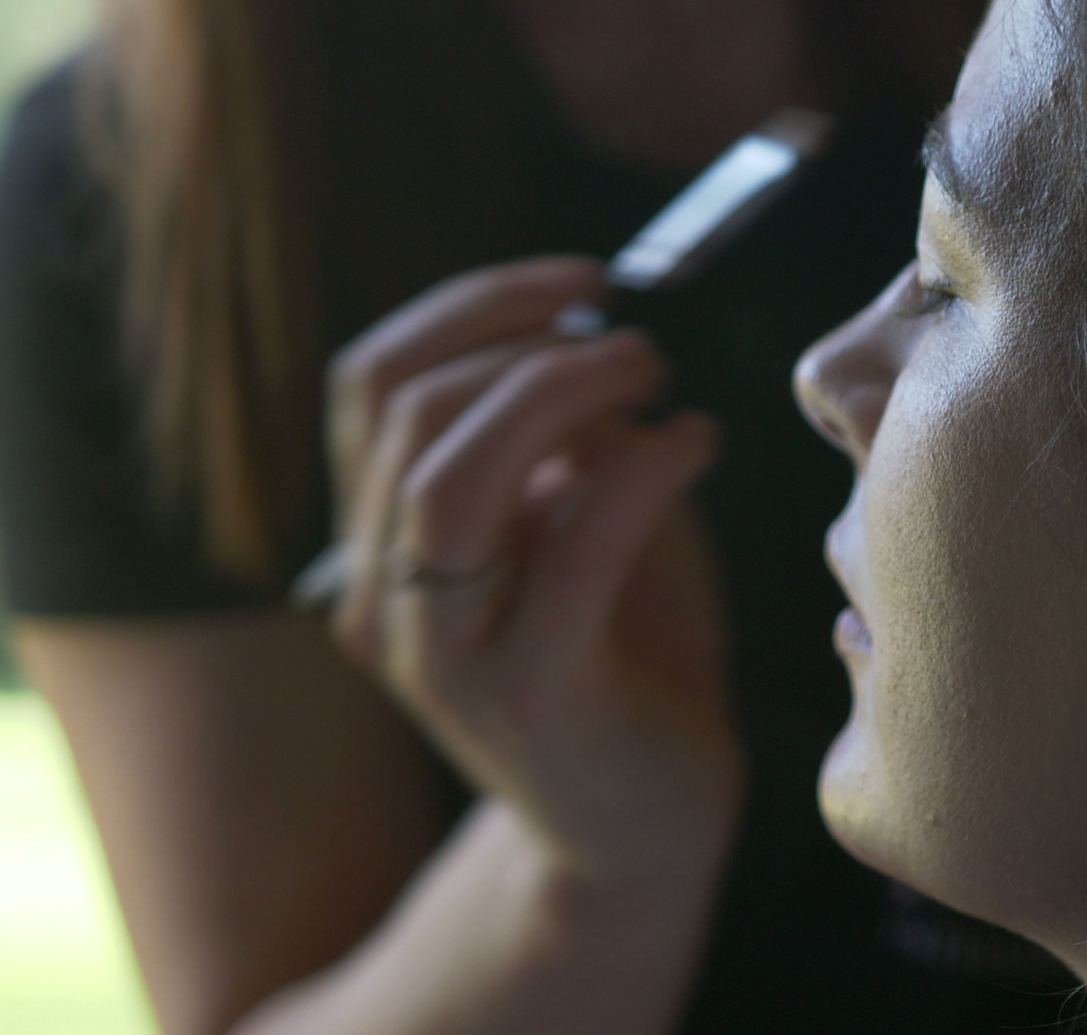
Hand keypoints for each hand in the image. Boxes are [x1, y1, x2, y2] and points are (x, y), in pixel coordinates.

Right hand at [327, 257, 744, 883]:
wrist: (640, 819)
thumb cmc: (622, 653)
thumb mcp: (577, 520)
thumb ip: (563, 439)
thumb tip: (590, 345)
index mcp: (376, 541)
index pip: (370, 381)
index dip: (471, 307)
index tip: (578, 284)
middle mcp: (377, 597)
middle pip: (404, 413)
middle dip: (528, 343)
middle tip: (635, 344)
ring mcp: (440, 653)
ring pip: (449, 475)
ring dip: (563, 392)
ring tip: (656, 377)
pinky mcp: (527, 694)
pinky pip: (575, 545)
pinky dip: (645, 467)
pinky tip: (698, 443)